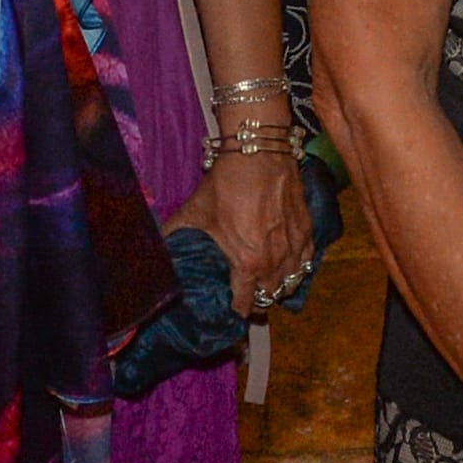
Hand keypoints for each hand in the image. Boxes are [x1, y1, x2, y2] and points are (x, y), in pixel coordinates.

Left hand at [167, 148, 312, 310]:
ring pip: (291, 281)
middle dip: (258, 299)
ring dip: (279, 285)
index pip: (245, 304)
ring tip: (267, 281)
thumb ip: (174, 232)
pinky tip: (288, 263)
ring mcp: (295, 246)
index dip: (237, 311)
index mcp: (247, 263)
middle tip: (247, 295)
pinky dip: (298, 266)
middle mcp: (275, 261)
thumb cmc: (227, 182)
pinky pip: (307, 261)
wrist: (259, 151)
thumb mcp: (195, 211)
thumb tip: (155, 245)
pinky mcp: (308, 230)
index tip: (231, 310)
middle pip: (270, 297)